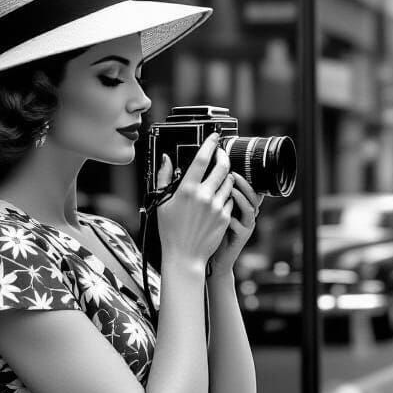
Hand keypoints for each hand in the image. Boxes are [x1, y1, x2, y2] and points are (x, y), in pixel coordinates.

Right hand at [155, 132, 233, 273]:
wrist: (185, 255)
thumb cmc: (171, 231)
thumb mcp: (162, 202)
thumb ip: (165, 178)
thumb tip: (167, 159)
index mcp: (187, 190)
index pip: (202, 159)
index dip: (211, 144)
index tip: (215, 137)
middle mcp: (204, 196)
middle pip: (222, 166)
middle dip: (223, 156)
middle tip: (221, 153)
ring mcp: (217, 206)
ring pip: (229, 182)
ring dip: (226, 176)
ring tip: (219, 177)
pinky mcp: (225, 216)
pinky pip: (230, 199)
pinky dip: (226, 195)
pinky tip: (218, 197)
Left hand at [209, 173, 263, 277]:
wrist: (213, 258)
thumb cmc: (210, 232)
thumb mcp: (213, 210)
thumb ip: (214, 194)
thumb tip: (203, 176)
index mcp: (240, 205)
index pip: (248, 186)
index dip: (245, 175)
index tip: (231, 165)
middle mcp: (247, 213)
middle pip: (254, 193)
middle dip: (244, 182)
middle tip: (232, 173)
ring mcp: (246, 225)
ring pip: (251, 207)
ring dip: (242, 197)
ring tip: (230, 189)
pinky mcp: (242, 236)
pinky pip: (241, 224)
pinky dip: (234, 216)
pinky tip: (223, 212)